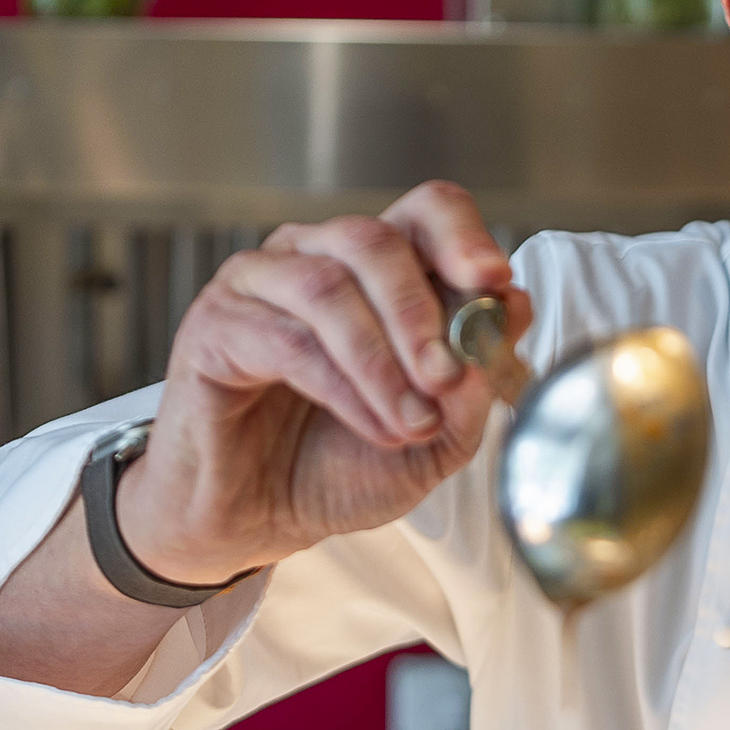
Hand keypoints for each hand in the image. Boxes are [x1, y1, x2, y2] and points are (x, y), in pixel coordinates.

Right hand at [115, 181, 535, 583]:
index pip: (425, 210)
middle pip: (374, 240)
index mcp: (375, 268)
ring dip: (383, 361)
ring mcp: (257, 284)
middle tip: (447, 377)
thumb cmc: (341, 466)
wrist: (261, 519)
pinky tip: (375, 427)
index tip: (493, 282)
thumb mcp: (437, 436)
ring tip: (411, 422)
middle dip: (421, 312)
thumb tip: (515, 306)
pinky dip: (345, 388)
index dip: (462, 235)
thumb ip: (477, 379)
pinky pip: (288, 340)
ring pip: (329, 287)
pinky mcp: (215, 326)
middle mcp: (314, 257)